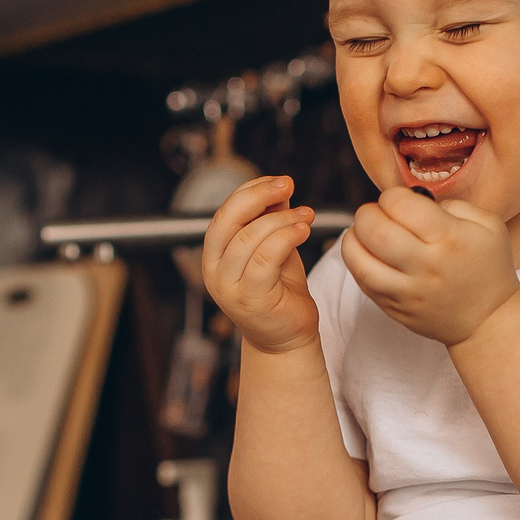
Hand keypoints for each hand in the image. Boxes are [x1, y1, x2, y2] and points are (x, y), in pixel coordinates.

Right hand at [202, 175, 319, 354]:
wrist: (286, 337)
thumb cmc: (279, 291)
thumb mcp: (273, 248)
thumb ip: (271, 220)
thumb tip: (280, 187)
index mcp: (214, 254)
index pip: (225, 211)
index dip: (251, 190)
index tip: (280, 181)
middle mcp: (213, 271)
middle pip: (229, 219)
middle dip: (260, 196)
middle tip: (288, 184)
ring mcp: (229, 287)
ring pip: (250, 237)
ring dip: (282, 219)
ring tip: (306, 215)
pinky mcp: (251, 299)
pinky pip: (266, 258)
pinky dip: (286, 238)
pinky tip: (303, 231)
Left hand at [341, 186, 519, 345]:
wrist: (488, 320)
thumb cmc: (488, 267)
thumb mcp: (488, 225)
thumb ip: (453, 204)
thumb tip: (416, 200)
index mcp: (450, 240)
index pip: (401, 206)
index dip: (392, 196)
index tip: (399, 200)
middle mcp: (426, 267)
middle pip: (375, 231)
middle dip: (368, 213)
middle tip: (377, 213)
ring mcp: (407, 292)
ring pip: (360, 261)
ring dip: (353, 239)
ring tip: (363, 232)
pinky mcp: (394, 309)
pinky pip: (362, 283)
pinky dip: (356, 262)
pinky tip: (366, 253)